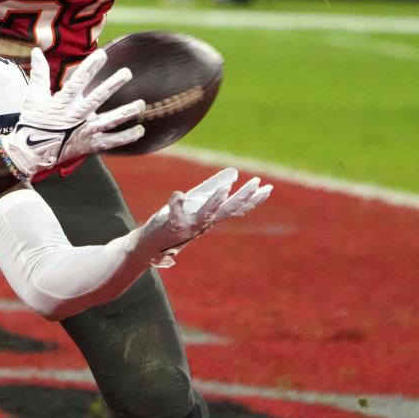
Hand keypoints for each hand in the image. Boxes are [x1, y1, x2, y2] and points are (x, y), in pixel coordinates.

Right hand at [0, 48, 144, 178]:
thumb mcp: (33, 96)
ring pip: (111, 120)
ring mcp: (86, 131)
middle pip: (99, 97)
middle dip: (113, 84)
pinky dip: (126, 137)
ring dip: (127, 112)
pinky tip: (140, 130)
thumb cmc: (32, 122)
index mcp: (64, 101)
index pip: (79, 80)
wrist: (31, 152)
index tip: (102, 54)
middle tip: (127, 73)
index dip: (91, 66)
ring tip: (141, 104)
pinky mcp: (90, 144)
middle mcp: (77, 115)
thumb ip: (39, 73)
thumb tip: (37, 51)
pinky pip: (112, 141)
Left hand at [130, 168, 272, 267]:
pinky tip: (178, 194)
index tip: (268, 188)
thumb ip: (214, 188)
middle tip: (257, 184)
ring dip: (214, 202)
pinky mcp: (170, 225)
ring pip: (204, 214)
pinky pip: (174, 214)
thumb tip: (233, 173)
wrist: (150, 244)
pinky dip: (176, 204)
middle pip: (227, 210)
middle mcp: (203, 223)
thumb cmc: (176, 221)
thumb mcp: (197, 203)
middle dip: (243, 197)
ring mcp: (188, 225)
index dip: (252, 199)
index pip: (236, 207)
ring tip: (225, 189)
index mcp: (211, 217)